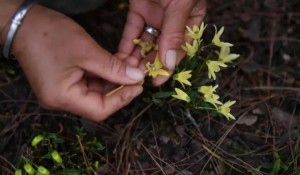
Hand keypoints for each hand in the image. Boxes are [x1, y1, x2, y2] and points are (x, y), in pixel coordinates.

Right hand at [11, 5, 144, 120]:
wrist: (23, 22)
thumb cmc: (51, 35)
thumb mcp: (87, 51)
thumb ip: (114, 68)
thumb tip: (136, 78)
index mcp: (62, 97)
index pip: (99, 110)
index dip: (122, 99)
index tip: (138, 86)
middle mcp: (60, 100)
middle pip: (98, 102)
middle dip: (120, 87)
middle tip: (137, 74)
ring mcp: (61, 92)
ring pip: (95, 92)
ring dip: (113, 79)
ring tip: (130, 65)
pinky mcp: (63, 82)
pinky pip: (88, 83)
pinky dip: (103, 74)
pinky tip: (116, 63)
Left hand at [117, 0, 205, 84]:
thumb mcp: (180, 5)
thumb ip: (174, 33)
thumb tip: (170, 63)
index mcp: (191, 20)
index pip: (180, 49)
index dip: (169, 66)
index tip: (157, 80)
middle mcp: (173, 21)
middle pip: (161, 48)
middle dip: (149, 64)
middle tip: (137, 78)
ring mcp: (155, 16)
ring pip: (145, 41)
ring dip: (136, 57)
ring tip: (127, 71)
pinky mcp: (139, 8)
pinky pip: (132, 29)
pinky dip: (126, 43)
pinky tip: (121, 57)